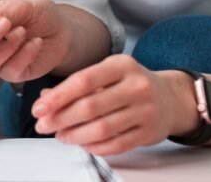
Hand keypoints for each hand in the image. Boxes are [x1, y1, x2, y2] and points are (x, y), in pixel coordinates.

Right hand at [0, 0, 68, 81]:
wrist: (63, 31)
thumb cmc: (39, 15)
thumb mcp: (23, 6)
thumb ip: (0, 11)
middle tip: (4, 23)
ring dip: (6, 47)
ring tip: (23, 31)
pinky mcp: (13, 75)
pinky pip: (10, 70)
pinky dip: (24, 54)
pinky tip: (35, 42)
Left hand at [31, 54, 198, 155]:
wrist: (171, 98)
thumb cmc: (131, 83)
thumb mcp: (107, 73)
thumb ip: (77, 84)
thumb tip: (45, 98)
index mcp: (121, 65)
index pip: (83, 81)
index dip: (58, 97)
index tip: (39, 107)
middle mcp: (136, 85)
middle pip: (90, 106)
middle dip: (61, 118)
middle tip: (43, 124)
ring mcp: (145, 110)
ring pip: (102, 128)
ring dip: (74, 135)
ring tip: (60, 135)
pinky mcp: (149, 133)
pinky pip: (116, 145)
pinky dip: (94, 146)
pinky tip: (82, 143)